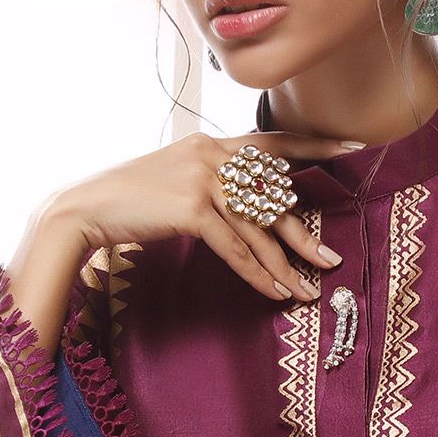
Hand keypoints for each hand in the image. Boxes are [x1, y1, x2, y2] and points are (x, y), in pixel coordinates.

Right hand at [45, 128, 362, 304]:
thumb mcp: (176, 177)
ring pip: (260, 227)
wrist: (85, 208)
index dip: (314, 148)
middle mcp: (213, 154)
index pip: (273, 144)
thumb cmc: (130, 199)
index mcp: (213, 144)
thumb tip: (252, 204)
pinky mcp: (192, 208)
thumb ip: (213, 182)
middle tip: (331, 259)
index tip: (353, 149)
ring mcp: (203, 179)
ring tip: (307, 290)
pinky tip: (274, 292)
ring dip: (286, 264)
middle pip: (273, 196)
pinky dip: (257, 274)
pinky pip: (236, 248)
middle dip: (304, 233)